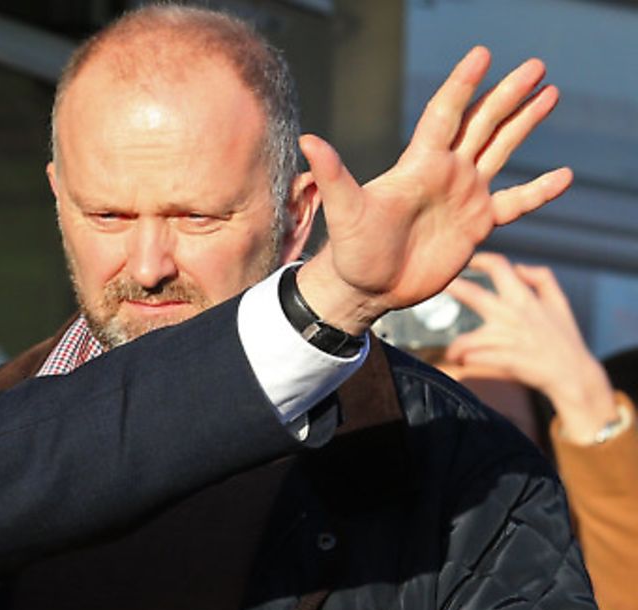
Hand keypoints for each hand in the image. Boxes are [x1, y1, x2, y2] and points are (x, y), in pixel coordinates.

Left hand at [296, 47, 571, 334]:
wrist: (367, 289)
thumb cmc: (352, 250)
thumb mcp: (345, 210)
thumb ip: (333, 175)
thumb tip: (309, 140)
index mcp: (420, 164)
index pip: (446, 114)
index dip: (463, 84)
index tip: (482, 55)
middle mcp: (446, 172)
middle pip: (483, 123)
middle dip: (509, 94)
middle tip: (537, 65)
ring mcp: (465, 196)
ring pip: (501, 149)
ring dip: (525, 123)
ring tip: (551, 93)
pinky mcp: (478, 224)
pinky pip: (517, 203)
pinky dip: (540, 190)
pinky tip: (566, 175)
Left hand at [444, 252, 618, 441]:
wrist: (573, 373)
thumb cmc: (563, 337)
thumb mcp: (560, 302)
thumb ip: (543, 279)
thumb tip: (519, 266)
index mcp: (525, 298)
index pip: (500, 267)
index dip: (481, 259)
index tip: (466, 260)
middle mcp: (513, 315)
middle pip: (475, 295)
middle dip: (453, 288)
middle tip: (436, 289)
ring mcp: (509, 338)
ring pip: (468, 339)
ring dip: (456, 348)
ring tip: (454, 353)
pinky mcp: (507, 360)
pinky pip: (474, 358)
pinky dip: (464, 360)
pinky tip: (462, 363)